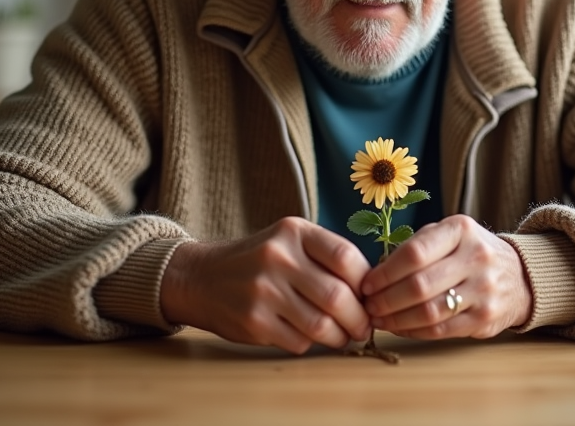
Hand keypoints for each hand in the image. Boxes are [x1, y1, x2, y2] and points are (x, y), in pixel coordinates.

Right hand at [159, 217, 372, 354]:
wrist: (201, 278)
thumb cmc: (258, 260)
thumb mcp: (289, 241)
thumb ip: (327, 257)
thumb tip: (373, 290)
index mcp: (293, 231)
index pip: (346, 256)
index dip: (366, 282)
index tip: (370, 296)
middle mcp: (278, 257)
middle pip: (337, 296)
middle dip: (359, 319)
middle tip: (364, 327)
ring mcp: (263, 291)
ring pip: (321, 325)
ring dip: (340, 337)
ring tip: (342, 336)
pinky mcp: (253, 322)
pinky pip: (299, 342)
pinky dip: (311, 344)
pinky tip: (309, 337)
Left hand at [360, 214, 531, 339]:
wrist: (518, 276)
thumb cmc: (469, 253)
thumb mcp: (449, 235)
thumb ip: (416, 247)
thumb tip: (374, 274)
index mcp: (461, 230)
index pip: (414, 253)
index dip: (385, 272)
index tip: (366, 283)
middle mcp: (476, 258)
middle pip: (420, 285)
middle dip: (386, 299)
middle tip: (367, 305)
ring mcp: (484, 290)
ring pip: (430, 311)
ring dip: (396, 319)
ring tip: (378, 319)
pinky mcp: (485, 318)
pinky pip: (441, 330)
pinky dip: (414, 332)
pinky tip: (398, 328)